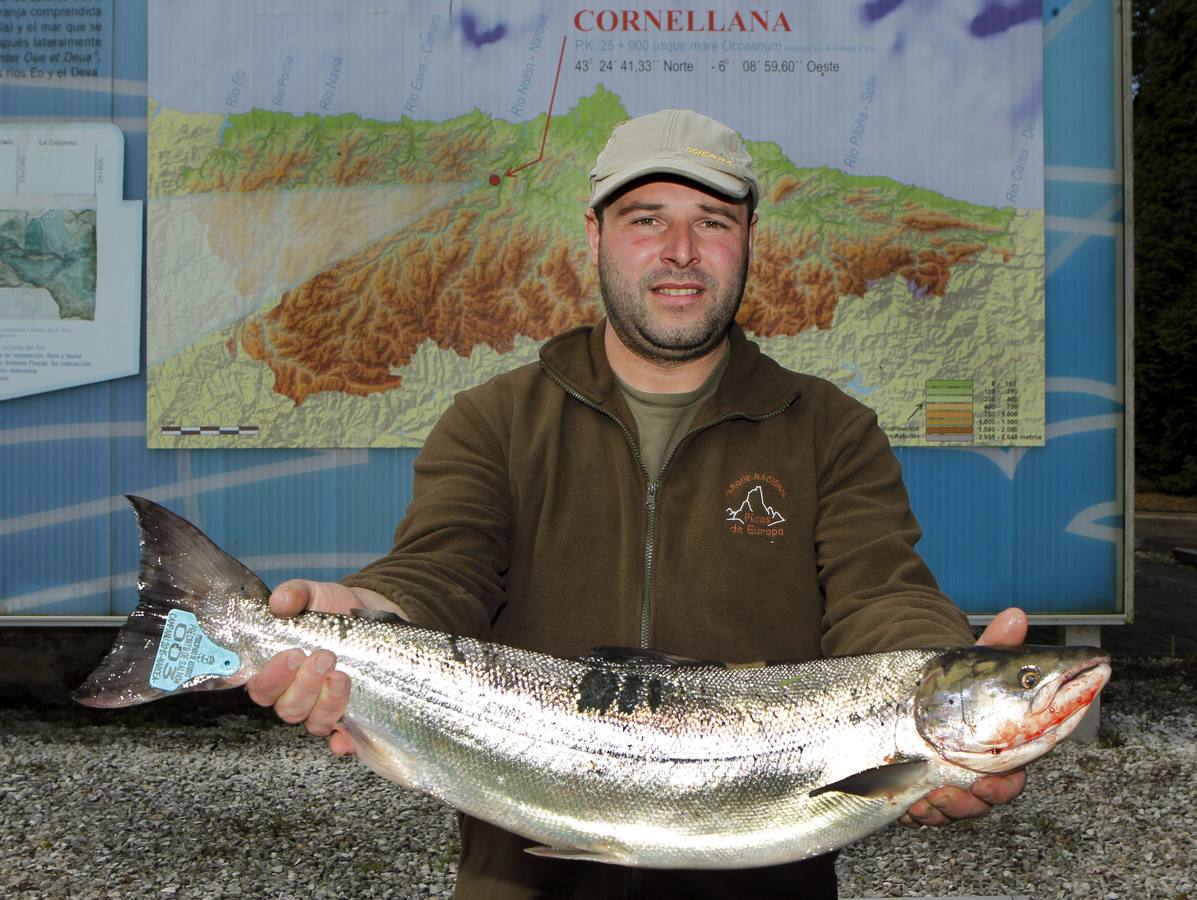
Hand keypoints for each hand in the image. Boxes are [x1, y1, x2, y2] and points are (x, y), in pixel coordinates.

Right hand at [245, 580, 395, 756]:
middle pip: (288, 708)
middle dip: (304, 685)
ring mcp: (324, 708)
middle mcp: (298, 694)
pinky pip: (343, 739)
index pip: (261, 687)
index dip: (270, 678)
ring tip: (341, 675)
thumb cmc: (334, 608)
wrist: (375, 615)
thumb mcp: (315, 594)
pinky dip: (343, 741)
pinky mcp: (353, 716)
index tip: (290, 655)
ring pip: (315, 722)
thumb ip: (295, 595)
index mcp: (279, 670)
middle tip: (324, 656)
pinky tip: (345, 734)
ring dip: (327, 703)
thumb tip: (279, 602)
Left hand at [901, 607, 1028, 827]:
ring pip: (956, 812)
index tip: (990, 780)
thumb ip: (995, 646)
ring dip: (944, 809)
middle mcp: (980, 772)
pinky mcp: (925, 796)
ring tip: (927, 795)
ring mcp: (953, 787)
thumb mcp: (970, 667)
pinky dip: (919, 813)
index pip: (1014, 773)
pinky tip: (910, 804)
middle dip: (972, 801)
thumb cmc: (952, 689)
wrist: (912, 701)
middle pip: (986, 800)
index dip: (1005, 782)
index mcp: (999, 746)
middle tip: (955, 791)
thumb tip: (1017, 614)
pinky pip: (927, 816)